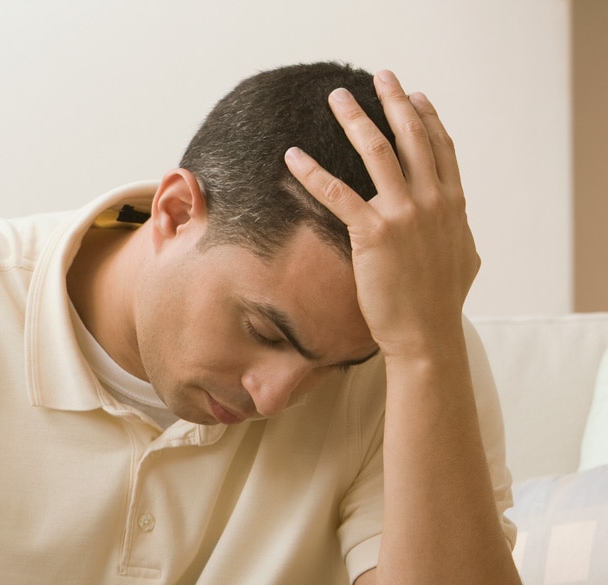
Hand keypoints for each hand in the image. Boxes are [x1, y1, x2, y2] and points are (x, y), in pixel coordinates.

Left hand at [283, 70, 477, 360]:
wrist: (428, 335)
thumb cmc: (441, 303)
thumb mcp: (463, 258)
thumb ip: (456, 232)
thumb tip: (457, 224)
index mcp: (454, 205)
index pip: (442, 149)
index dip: (428, 119)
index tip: (417, 95)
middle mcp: (433, 202)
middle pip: (412, 138)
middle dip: (395, 102)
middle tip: (379, 76)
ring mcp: (405, 215)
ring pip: (377, 152)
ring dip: (356, 119)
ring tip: (337, 97)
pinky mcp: (374, 234)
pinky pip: (337, 194)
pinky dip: (312, 172)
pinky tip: (293, 157)